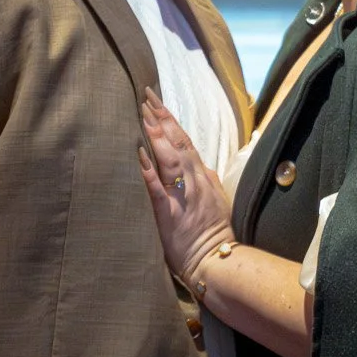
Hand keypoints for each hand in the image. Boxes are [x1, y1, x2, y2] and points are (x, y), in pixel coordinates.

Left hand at [136, 87, 236, 285]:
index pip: (185, 142)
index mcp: (203, 177)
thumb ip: (206, 181)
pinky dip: (149, 169)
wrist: (216, 261)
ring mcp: (183, 196)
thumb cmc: (213, 234)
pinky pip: (158, 188)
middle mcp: (195, 181)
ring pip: (170, 158)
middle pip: (178, 142)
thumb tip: (199, 164)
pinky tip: (139, 154)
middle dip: (162, 117)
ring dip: (157, 135)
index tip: (157, 102)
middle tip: (147, 96)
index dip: (171, 121)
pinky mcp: (170, 213)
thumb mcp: (215, 200)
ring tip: (144, 114)